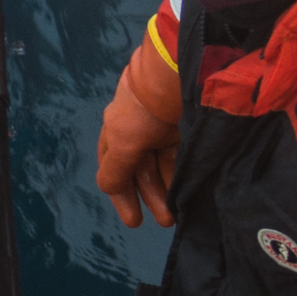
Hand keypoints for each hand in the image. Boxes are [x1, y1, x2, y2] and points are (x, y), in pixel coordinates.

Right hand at [96, 34, 180, 225]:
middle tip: (166, 221)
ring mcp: (164, 128)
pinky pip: (182, 156)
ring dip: (169, 190)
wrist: (175, 74)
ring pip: (164, 166)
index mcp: (117, 133)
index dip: (122, 195)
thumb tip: (107, 188)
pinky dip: (183, 174)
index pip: (115, 169)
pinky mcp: (186, 125)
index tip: (134, 221)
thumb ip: (114, 170)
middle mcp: (138, 131)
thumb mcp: (121, 143)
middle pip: (142, 171)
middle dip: (151, 197)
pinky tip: (189, 189)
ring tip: (179, 211)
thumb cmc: (141, 110)